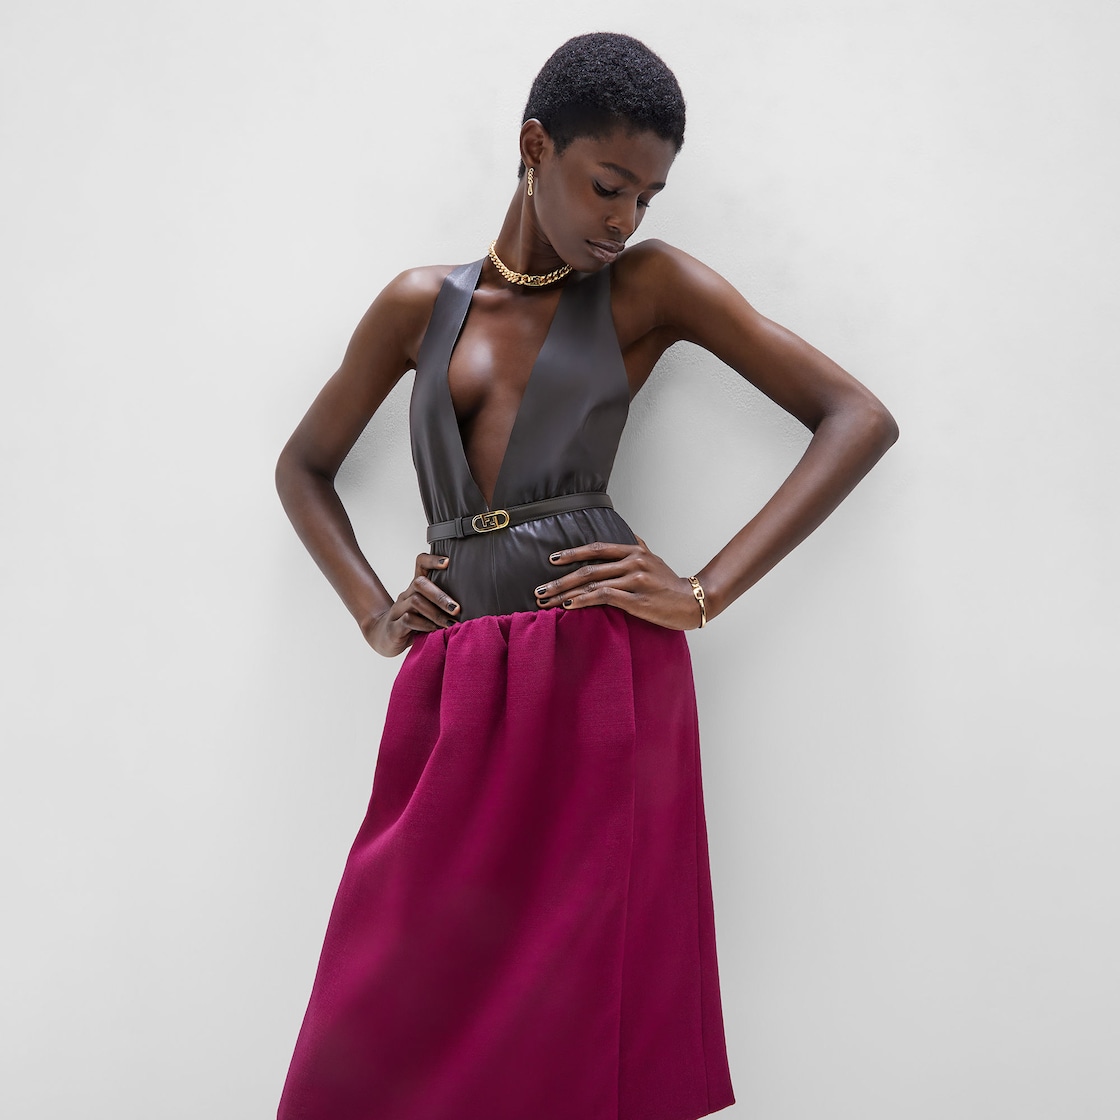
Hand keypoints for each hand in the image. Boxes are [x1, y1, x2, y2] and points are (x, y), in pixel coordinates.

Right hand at [360, 553, 460, 655]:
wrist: (384, 638)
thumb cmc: (413, 624)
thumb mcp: (428, 611)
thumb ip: (443, 605)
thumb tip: (474, 603)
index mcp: (415, 588)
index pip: (420, 564)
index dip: (432, 560)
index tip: (448, 561)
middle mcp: (406, 595)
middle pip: (419, 583)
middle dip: (440, 596)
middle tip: (456, 608)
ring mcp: (398, 610)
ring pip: (415, 601)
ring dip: (436, 612)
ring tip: (450, 623)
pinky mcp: (394, 627)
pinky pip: (408, 620)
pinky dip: (424, 625)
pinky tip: (435, 630)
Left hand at [532, 537, 703, 629]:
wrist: (693, 601)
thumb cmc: (672, 584)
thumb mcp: (656, 560)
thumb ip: (640, 547)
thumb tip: (631, 536)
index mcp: (635, 551)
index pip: (597, 548)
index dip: (572, 553)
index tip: (552, 560)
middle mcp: (633, 562)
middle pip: (588, 569)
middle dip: (560, 580)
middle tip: (540, 590)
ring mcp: (635, 580)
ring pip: (592, 584)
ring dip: (565, 594)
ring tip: (547, 602)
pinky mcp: (637, 599)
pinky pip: (604, 597)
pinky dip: (583, 601)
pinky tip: (569, 606)